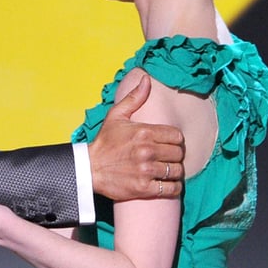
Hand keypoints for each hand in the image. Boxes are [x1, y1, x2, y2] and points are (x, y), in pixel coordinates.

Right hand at [88, 73, 184, 200]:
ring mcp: (146, 170)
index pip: (177, 136)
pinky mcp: (143, 188)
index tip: (168, 144)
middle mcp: (147, 151)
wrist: (89, 169)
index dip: (175, 140)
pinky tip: (168, 184)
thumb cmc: (104, 143)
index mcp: (144, 132)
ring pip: (176, 171)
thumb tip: (147, 79)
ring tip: (168, 171)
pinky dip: (173, 188)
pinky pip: (170, 189)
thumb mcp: (116, 116)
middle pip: (178, 154)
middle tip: (168, 158)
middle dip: (175, 156)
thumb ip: (134, 98)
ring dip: (175, 172)